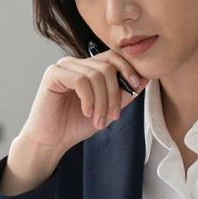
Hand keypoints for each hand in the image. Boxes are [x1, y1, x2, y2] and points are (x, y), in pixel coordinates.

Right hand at [0, 50, 145, 194]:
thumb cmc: (75, 124)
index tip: (137, 86)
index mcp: (88, 68)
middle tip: (113, 116)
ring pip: (96, 75)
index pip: (113, 57)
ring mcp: (64, 66)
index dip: (128, 68)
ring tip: (98, 121)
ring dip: (102, 102)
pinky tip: (86, 112)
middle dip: (114, 94)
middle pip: (107, 67)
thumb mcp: (107, 109)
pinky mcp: (53, 74)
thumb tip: (145, 78)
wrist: (52, 140)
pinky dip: (88, 99)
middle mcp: (76, 63)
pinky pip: (80, 80)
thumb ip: (124, 94)